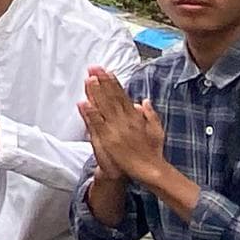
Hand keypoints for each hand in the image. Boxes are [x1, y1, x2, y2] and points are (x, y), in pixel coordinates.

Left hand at [81, 67, 168, 186]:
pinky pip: (97, 125)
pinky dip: (90, 114)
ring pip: (103, 107)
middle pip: (111, 98)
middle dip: (102, 82)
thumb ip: (149, 114)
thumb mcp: (156, 130)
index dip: (112, 82)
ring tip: (88, 79)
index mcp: (135, 117)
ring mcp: (116, 130)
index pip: (122, 96)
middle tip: (93, 68)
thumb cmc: (152, 152)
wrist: (150, 171)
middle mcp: (125, 121)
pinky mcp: (108, 140)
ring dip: (95, 93)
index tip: (105, 71)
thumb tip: (143, 101)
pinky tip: (83, 103)